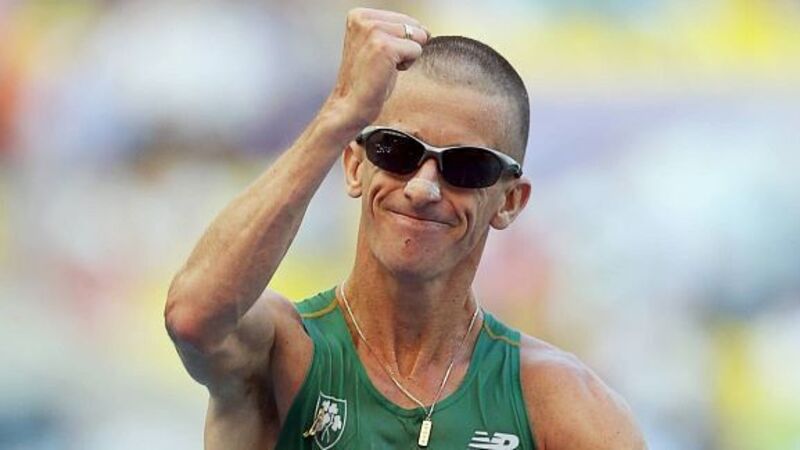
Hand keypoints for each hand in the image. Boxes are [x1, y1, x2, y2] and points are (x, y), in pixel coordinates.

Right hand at [325, 8, 429, 128]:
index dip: (400, 41)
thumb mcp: (377, 46)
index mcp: (360, 15)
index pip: (404, 18)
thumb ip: (395, 31)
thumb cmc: (365, 81)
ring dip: (406, 56)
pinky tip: (386, 72)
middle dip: (405, 47)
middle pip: (413, 26)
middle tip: (381, 63)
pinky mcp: (385, 46)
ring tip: (384, 67)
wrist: (350, 105)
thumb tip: (426, 30)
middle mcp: (364, 19)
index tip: (377, 56)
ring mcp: (374, 31)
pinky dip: (407, 65)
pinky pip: (416, 50)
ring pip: (417, 37)